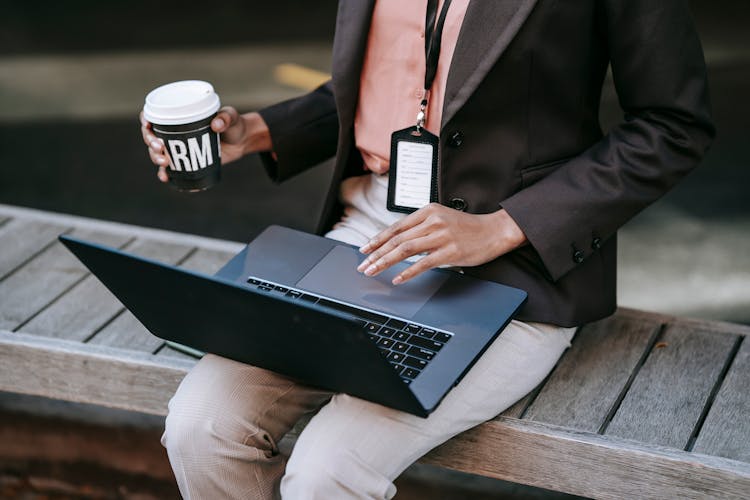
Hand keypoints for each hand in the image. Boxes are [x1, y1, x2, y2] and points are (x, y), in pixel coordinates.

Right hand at [139, 107, 271, 182]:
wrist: (242, 142)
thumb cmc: (234, 124)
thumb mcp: (231, 117)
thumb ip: (226, 118)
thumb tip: (216, 125)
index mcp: (180, 117)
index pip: (154, 115)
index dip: (146, 119)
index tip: (148, 125)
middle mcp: (174, 133)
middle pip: (152, 137)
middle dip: (150, 143)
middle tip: (160, 147)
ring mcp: (179, 149)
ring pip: (158, 154)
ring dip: (156, 158)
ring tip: (166, 163)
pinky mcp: (186, 163)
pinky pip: (171, 170)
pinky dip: (166, 175)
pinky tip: (166, 178)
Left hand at [357, 203, 526, 284]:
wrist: (494, 231)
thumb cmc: (467, 227)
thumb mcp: (441, 218)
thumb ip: (421, 226)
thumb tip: (397, 241)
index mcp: (428, 211)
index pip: (396, 227)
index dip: (378, 239)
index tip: (365, 250)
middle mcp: (433, 221)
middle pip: (397, 239)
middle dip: (376, 254)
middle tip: (363, 265)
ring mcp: (441, 236)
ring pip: (405, 250)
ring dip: (385, 262)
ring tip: (373, 271)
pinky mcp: (450, 252)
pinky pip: (423, 263)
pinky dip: (408, 272)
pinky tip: (397, 278)